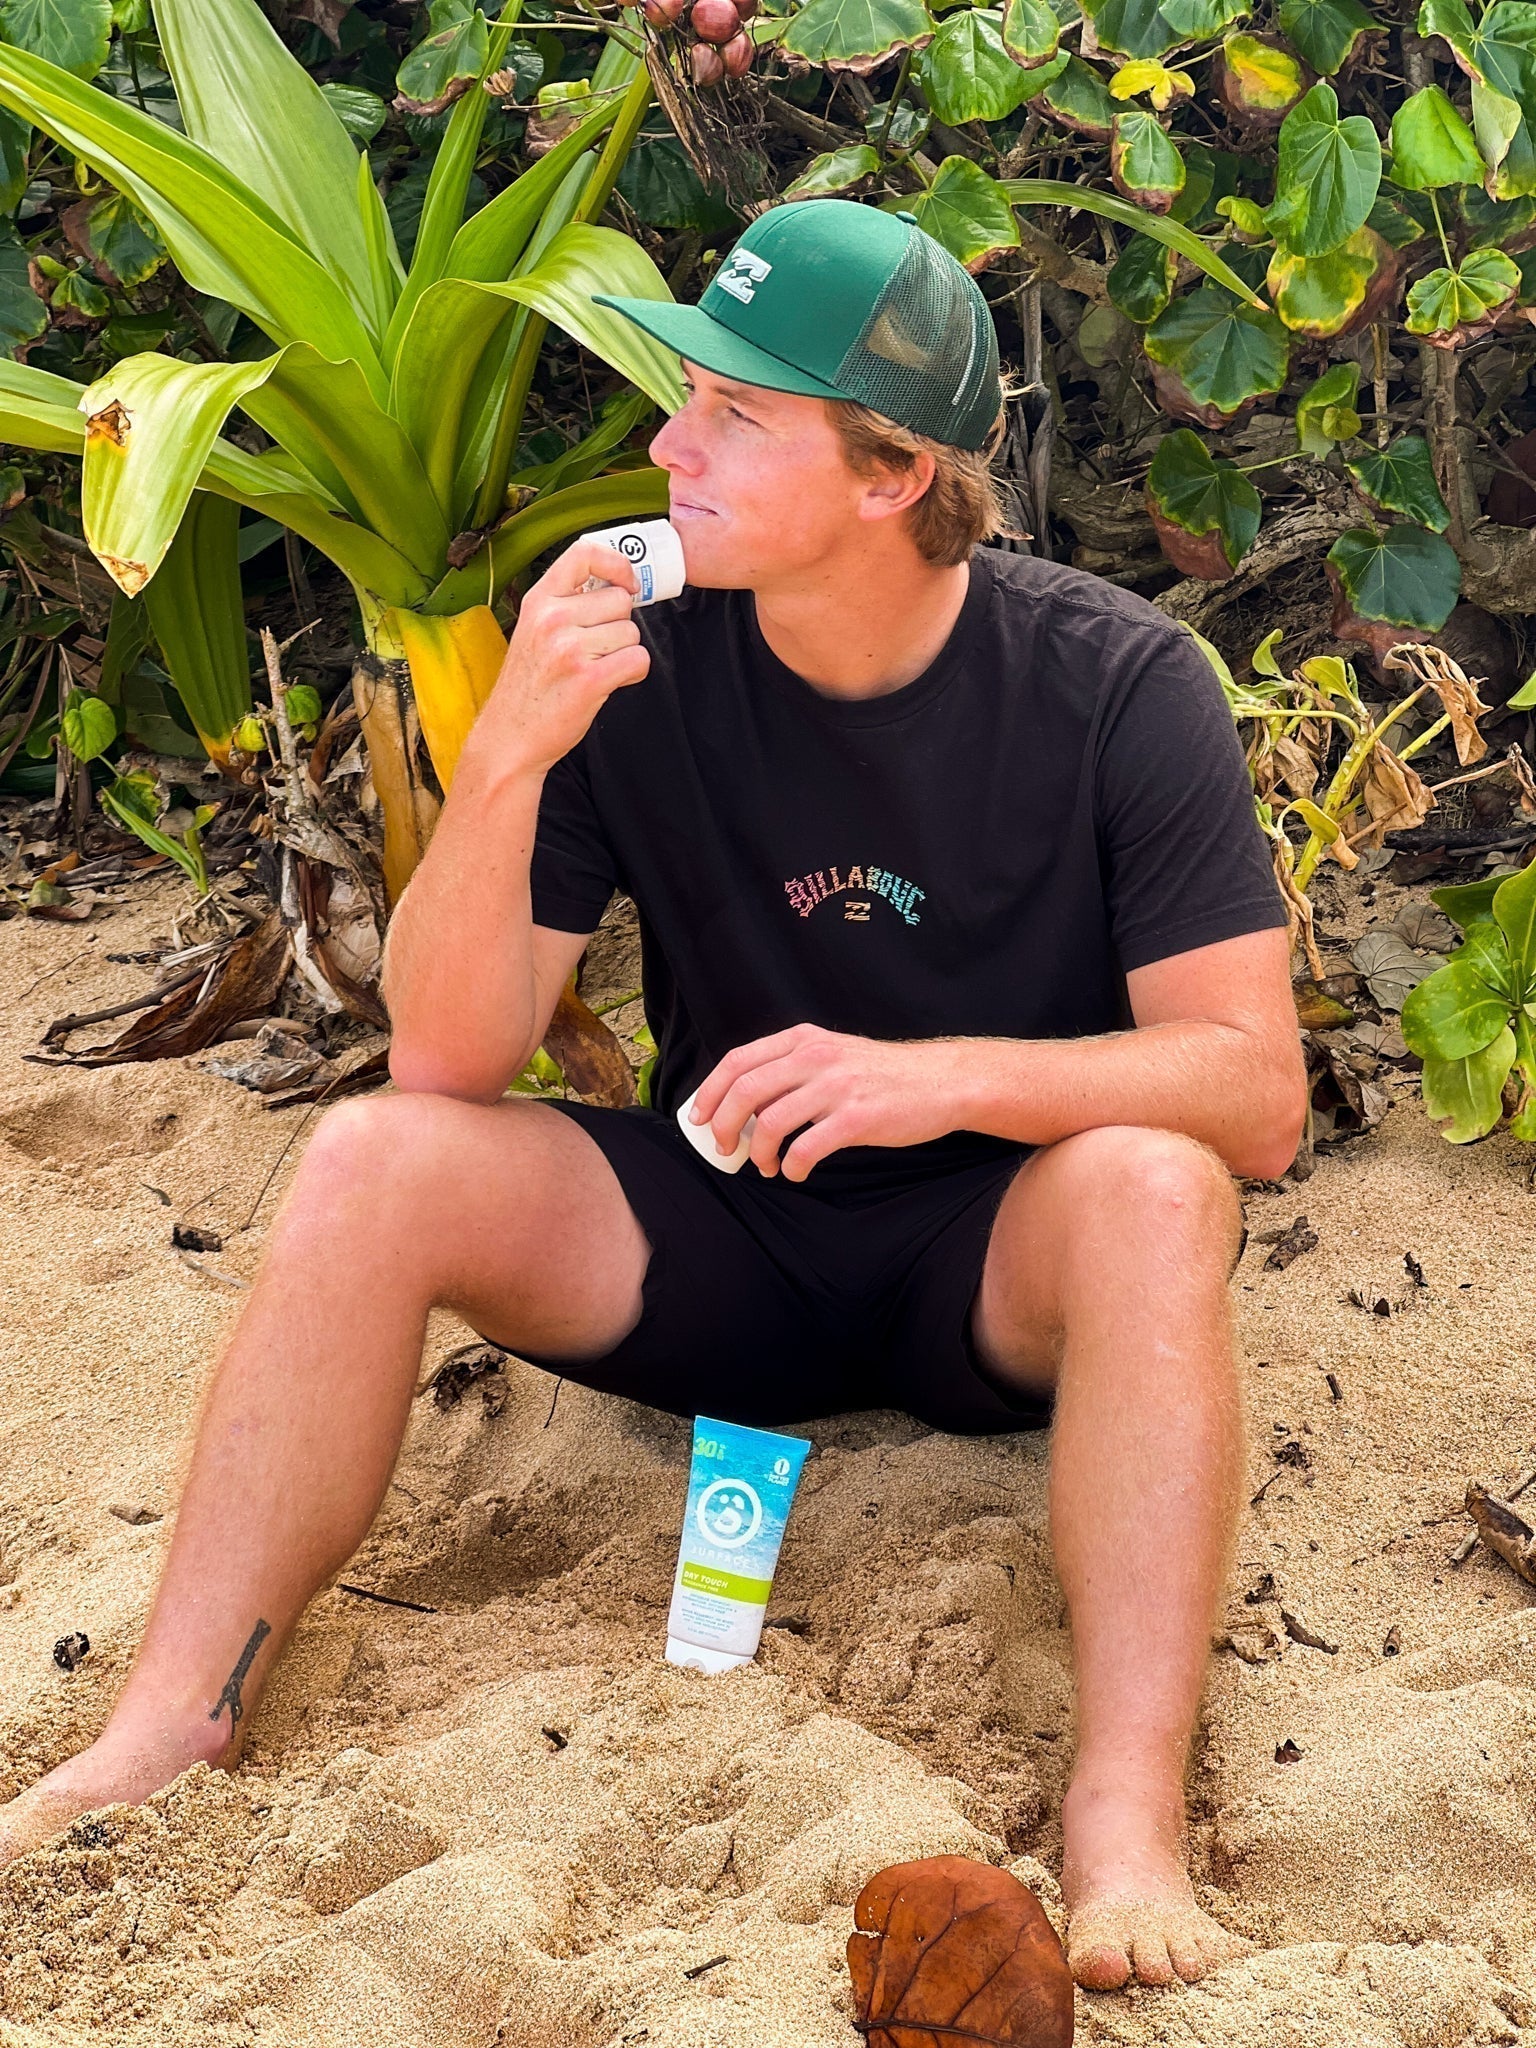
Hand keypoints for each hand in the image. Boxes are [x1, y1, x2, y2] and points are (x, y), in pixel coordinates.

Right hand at [459, 538, 649, 780]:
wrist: (510, 739)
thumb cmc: (528, 688)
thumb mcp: (534, 632)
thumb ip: (568, 605)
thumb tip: (620, 586)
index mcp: (538, 600)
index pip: (585, 553)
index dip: (618, 564)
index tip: (627, 583)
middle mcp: (552, 618)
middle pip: (620, 600)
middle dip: (619, 626)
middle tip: (595, 651)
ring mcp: (570, 648)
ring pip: (631, 632)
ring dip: (623, 653)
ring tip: (594, 670)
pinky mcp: (589, 679)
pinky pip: (638, 660)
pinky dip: (632, 673)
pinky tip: (608, 683)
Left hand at [689, 1025, 967, 1181]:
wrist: (942, 1081)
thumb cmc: (884, 1075)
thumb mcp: (834, 1053)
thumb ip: (794, 1066)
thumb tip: (747, 1100)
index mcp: (803, 1039)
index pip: (737, 1061)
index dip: (709, 1092)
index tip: (699, 1118)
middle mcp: (815, 1057)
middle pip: (744, 1091)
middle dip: (723, 1126)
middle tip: (725, 1149)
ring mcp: (836, 1087)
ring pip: (769, 1122)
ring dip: (757, 1153)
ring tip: (766, 1166)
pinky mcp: (856, 1119)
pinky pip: (805, 1148)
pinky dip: (792, 1166)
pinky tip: (797, 1171)